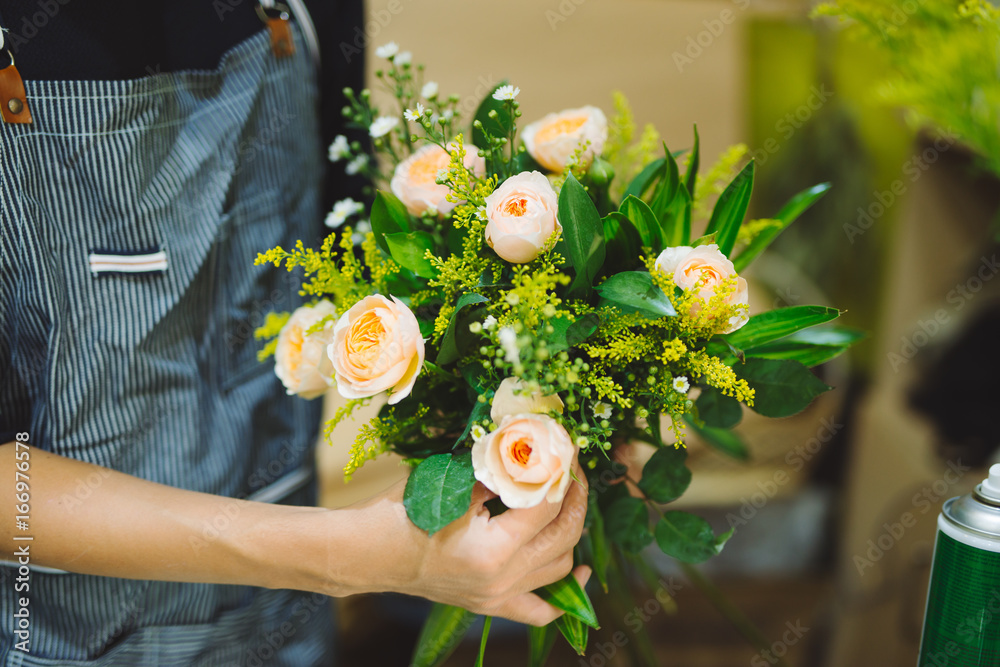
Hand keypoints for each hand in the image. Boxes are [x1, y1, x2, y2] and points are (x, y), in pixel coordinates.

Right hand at [327, 457, 590, 625]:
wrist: (368, 553)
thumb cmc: (402, 511)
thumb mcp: (452, 480)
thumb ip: (498, 471)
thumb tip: (534, 451)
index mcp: (492, 549)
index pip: (546, 506)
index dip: (562, 474)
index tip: (568, 451)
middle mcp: (501, 579)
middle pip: (562, 538)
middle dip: (574, 500)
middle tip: (573, 473)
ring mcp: (497, 597)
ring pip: (558, 569)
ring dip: (570, 535)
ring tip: (569, 504)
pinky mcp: (490, 605)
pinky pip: (539, 610)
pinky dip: (564, 594)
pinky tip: (581, 573)